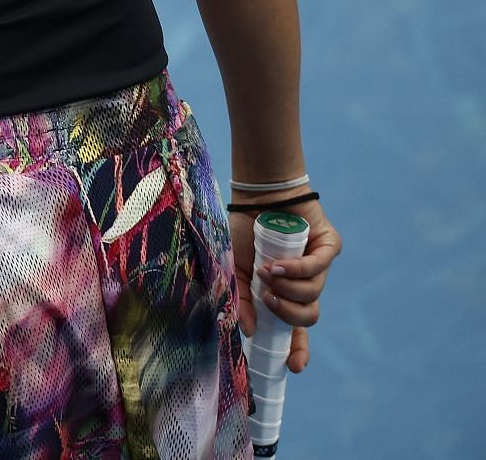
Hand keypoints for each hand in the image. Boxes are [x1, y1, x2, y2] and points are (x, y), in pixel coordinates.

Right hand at [230, 195, 340, 372]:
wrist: (255, 195)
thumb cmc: (243, 232)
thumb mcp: (234, 269)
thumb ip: (240, 300)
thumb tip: (250, 332)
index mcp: (284, 293)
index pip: (295, 329)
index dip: (297, 350)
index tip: (293, 367)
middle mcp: (304, 284)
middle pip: (309, 316)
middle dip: (288, 314)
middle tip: (268, 300)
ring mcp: (319, 266)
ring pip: (313, 293)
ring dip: (288, 287)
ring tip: (266, 271)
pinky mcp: (328, 247)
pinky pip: (317, 268)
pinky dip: (296, 270)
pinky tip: (277, 265)